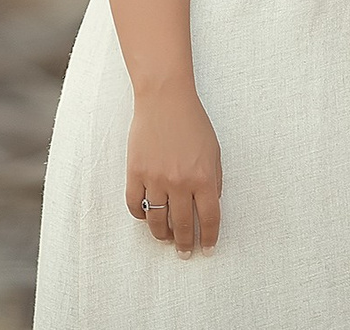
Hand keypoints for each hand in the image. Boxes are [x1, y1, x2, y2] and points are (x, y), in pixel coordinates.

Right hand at [125, 87, 222, 254]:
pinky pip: (135, 204)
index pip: (209, 220)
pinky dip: (140, 216)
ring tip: (165, 237)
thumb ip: (214, 181)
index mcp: (203, 178)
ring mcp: (156, 178)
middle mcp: (180, 182)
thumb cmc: (192, 122)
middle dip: (184, 243)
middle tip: (184, 251)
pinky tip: (146, 217)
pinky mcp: (135, 171)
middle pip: (183, 225)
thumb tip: (209, 206)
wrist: (164, 98)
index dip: (208, 238)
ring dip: (162, 234)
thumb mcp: (214, 152)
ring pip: (157, 220)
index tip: (206, 249)